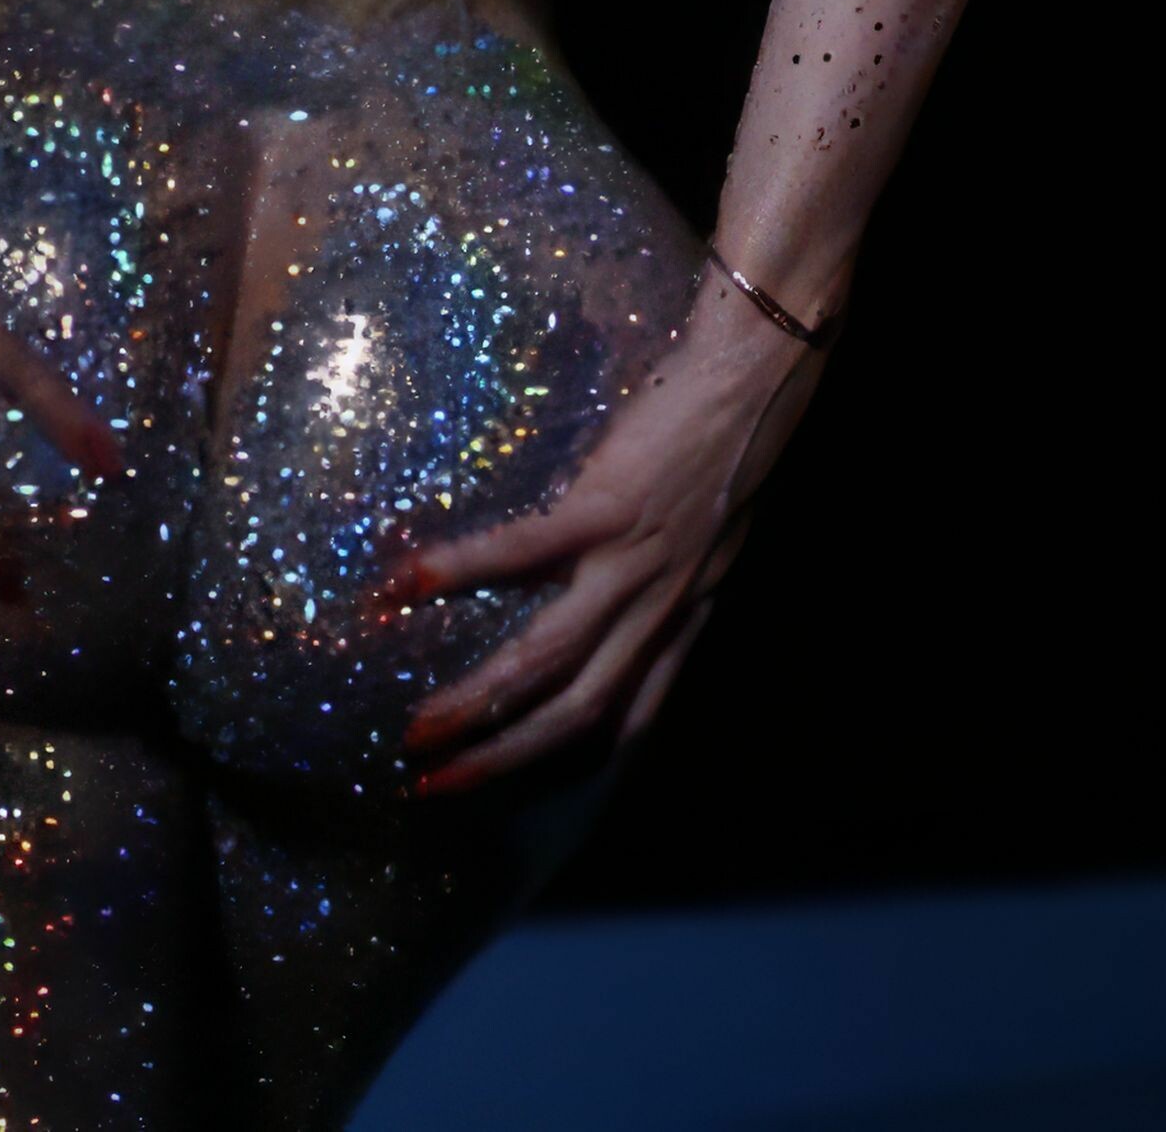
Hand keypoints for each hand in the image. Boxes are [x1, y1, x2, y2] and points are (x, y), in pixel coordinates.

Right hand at [388, 288, 838, 793]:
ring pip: (548, 661)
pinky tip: (405, 585)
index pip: (633, 715)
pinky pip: (521, 554)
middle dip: (504, 759)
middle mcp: (662, 606)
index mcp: (687, 613)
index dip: (576, 758)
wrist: (760, 378)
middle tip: (435, 786)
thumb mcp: (719, 529)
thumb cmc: (734, 440)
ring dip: (478, 706)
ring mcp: (634, 563)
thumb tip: (630, 583)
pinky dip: (459, 571)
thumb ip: (679, 570)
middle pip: (578, 712)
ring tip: (417, 728)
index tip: (517, 785)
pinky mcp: (607, 508)